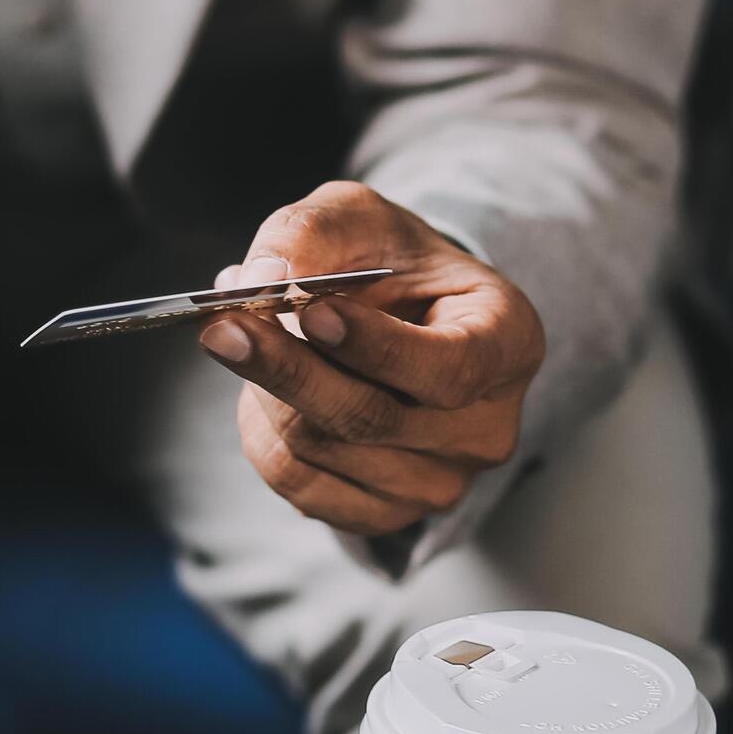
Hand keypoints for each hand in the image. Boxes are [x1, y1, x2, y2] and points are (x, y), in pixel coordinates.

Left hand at [198, 181, 545, 536]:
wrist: (401, 317)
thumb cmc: (392, 265)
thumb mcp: (362, 219)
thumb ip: (314, 234)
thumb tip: (263, 280)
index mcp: (508, 343)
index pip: (448, 367)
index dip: (376, 347)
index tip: (309, 313)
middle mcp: (486, 426)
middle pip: (371, 417)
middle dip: (287, 367)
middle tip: (224, 326)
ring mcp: (441, 482)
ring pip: (323, 449)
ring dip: (266, 391)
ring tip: (254, 340)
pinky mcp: (387, 514)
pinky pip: (300, 485)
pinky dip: (263, 434)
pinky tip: (265, 392)